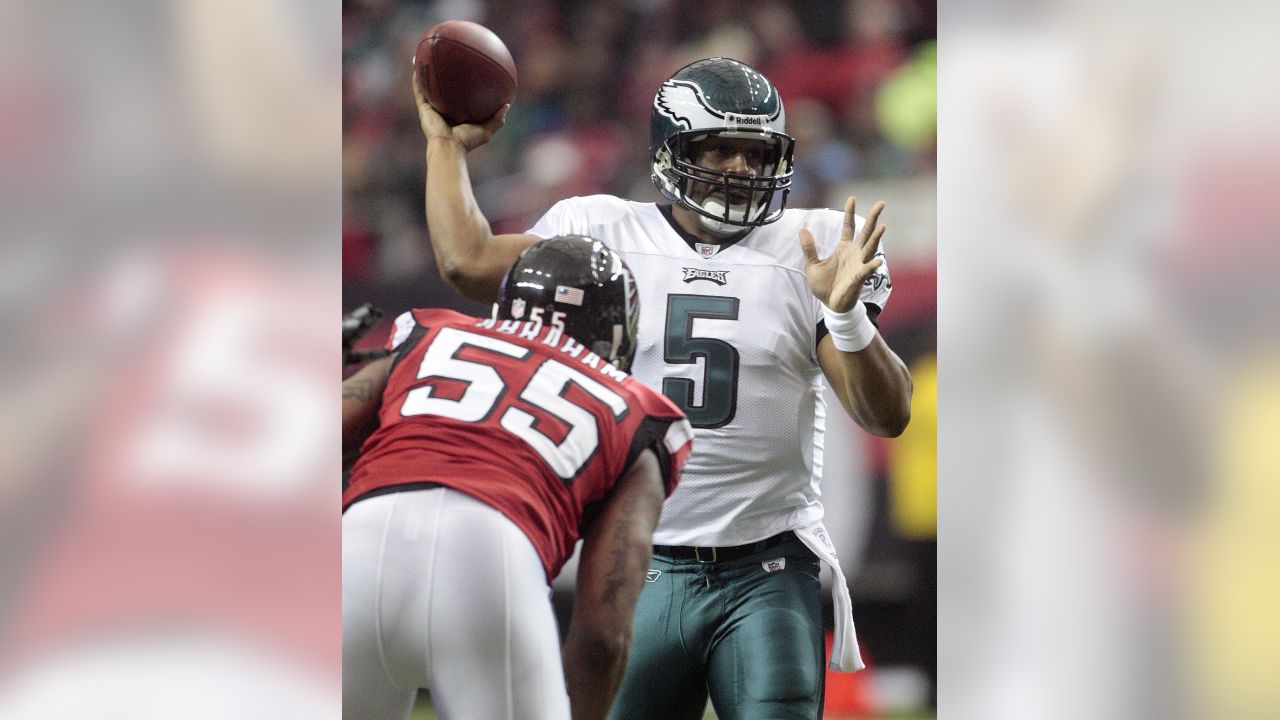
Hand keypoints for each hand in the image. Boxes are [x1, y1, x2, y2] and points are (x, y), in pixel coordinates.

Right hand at [412, 69, 508, 150]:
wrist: (449, 148)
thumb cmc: (467, 142)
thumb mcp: (486, 130)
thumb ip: (497, 119)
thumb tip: (507, 104)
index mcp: (456, 115)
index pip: (457, 98)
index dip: (460, 86)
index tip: (465, 72)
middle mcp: (443, 111)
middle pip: (441, 90)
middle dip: (441, 76)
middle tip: (444, 60)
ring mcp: (432, 109)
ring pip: (427, 87)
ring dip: (425, 73)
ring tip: (424, 57)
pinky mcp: (424, 109)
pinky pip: (419, 91)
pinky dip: (417, 79)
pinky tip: (416, 64)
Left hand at [799, 196, 885, 311]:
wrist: (830, 305)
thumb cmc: (824, 286)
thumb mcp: (812, 264)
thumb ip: (809, 248)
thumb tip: (802, 229)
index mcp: (844, 248)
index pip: (849, 226)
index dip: (850, 212)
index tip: (852, 198)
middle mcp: (855, 253)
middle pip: (866, 232)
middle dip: (874, 218)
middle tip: (881, 203)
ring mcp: (859, 264)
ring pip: (870, 248)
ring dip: (876, 238)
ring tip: (882, 226)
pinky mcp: (859, 278)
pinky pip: (866, 271)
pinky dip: (872, 266)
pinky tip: (877, 261)